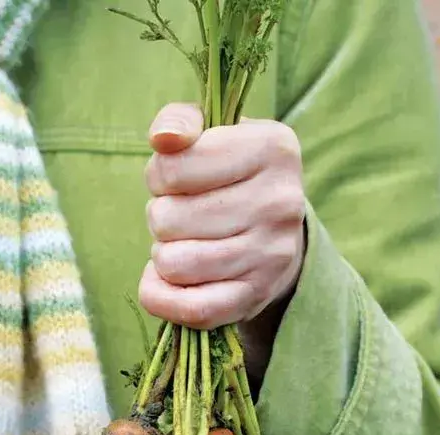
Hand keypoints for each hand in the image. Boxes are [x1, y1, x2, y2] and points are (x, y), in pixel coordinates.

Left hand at [140, 102, 305, 331]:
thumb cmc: (231, 176)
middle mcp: (280, 202)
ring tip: (182, 243)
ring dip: (162, 255)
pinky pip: (189, 309)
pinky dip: (161, 297)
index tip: (176, 179)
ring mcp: (270, 256)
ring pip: (173, 264)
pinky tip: (167, 281)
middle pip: (167, 217)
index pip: (174, 166)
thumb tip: (164, 139)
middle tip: (181, 216)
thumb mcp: (214, 134)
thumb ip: (180, 121)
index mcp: (274, 148)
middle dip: (160, 216)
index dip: (159, 175)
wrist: (277, 236)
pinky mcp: (255, 298)